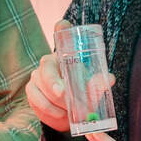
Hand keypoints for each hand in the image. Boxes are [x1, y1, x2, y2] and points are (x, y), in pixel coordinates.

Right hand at [25, 19, 113, 133]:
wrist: (70, 116)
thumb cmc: (83, 97)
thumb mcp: (93, 91)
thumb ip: (98, 84)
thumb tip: (109, 78)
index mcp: (66, 56)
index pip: (61, 36)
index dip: (61, 29)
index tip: (63, 25)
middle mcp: (49, 61)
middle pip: (47, 65)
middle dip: (54, 82)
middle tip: (63, 94)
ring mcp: (37, 75)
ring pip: (41, 85)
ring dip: (55, 101)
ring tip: (69, 111)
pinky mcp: (31, 90)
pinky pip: (36, 99)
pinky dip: (49, 109)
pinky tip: (60, 115)